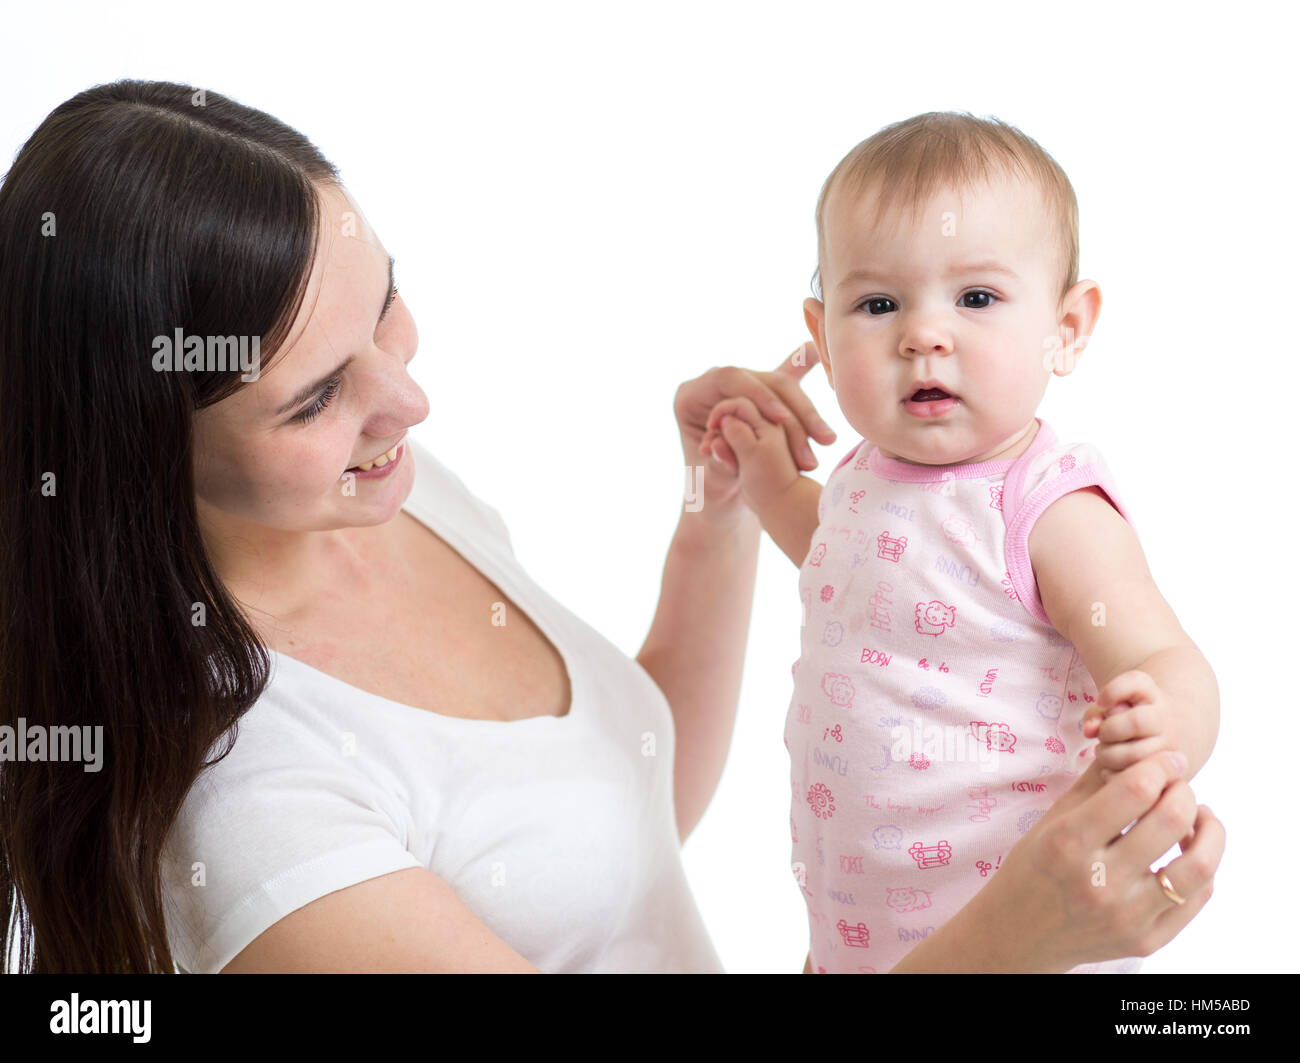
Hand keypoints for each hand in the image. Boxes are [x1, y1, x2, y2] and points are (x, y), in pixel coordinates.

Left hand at [672, 343, 834, 525]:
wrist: (721, 500)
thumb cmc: (710, 494)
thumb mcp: (710, 486)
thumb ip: (717, 468)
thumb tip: (724, 450)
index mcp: (690, 397)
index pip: (728, 379)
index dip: (757, 395)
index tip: (782, 419)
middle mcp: (714, 384)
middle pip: (761, 380)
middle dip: (793, 408)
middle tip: (818, 437)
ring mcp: (740, 388)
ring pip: (781, 386)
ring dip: (808, 414)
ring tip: (828, 440)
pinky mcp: (762, 396)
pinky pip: (787, 380)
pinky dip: (804, 373)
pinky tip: (820, 357)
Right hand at [969, 751, 1222, 971]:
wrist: (1019, 933)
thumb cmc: (1034, 867)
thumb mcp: (1052, 819)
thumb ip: (1095, 783)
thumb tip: (1142, 750)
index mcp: (1069, 842)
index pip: (1136, 789)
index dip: (1162, 766)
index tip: (1170, 760)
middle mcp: (1099, 880)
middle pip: (1171, 819)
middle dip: (1185, 792)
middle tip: (1179, 788)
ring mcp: (1126, 916)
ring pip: (1198, 866)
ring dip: (1209, 832)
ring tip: (1200, 818)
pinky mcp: (1145, 941)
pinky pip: (1195, 899)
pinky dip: (1201, 868)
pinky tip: (1186, 853)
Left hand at [1083, 670, 1175, 779]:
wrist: (1172, 734)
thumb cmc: (1130, 717)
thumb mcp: (1114, 706)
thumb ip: (1096, 713)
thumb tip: (1089, 731)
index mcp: (1152, 694)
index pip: (1136, 682)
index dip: (1113, 691)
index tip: (1102, 702)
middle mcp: (1167, 719)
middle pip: (1136, 722)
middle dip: (1109, 731)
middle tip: (1104, 735)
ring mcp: (1171, 746)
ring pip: (1136, 755)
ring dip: (1109, 755)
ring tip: (1106, 752)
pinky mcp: (1169, 773)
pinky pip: (1136, 779)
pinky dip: (1115, 776)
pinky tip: (1112, 770)